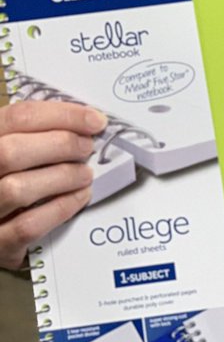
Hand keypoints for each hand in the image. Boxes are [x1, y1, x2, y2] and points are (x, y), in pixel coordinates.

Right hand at [0, 100, 106, 270]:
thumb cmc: (10, 179)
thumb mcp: (16, 149)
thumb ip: (39, 133)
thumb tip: (86, 122)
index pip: (17, 117)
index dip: (61, 115)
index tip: (95, 120)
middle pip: (10, 151)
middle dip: (60, 145)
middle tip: (87, 148)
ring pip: (17, 189)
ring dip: (63, 177)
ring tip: (85, 174)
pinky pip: (27, 226)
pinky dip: (60, 208)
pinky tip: (80, 197)